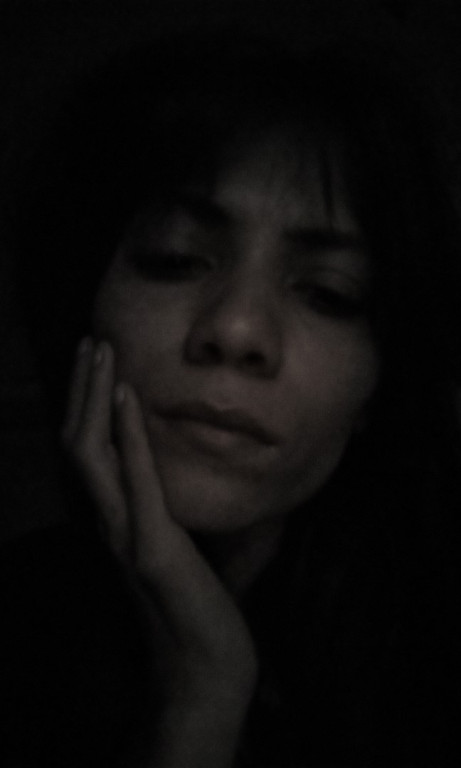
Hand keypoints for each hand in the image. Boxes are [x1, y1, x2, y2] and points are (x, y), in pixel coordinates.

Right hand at [61, 338, 257, 766]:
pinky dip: (130, 435)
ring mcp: (128, 535)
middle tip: (91, 340)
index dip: (87, 405)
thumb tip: (178, 474)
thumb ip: (168, 510)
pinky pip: (136, 482)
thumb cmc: (197, 606)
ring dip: (95, 398)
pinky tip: (131, 398)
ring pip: (92, 455)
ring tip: (102, 353)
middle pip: (79, 443)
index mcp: (118, 520)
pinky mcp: (155, 550)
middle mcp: (111, 522)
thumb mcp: (178, 546)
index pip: (89, 453)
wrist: (205, 669)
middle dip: (83, 389)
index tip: (97, 362)